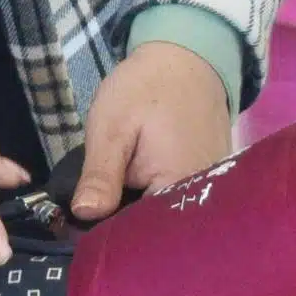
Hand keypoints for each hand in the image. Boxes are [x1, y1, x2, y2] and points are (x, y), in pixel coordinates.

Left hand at [72, 40, 231, 220]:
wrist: (186, 57)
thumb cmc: (146, 88)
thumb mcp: (112, 127)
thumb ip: (101, 175)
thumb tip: (83, 216)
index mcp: (178, 186)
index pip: (142, 234)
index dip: (111, 238)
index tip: (83, 236)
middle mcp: (205, 196)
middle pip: (158, 230)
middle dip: (126, 227)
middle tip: (95, 214)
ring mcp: (212, 189)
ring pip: (169, 218)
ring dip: (142, 214)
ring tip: (114, 204)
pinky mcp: (212, 179)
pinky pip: (181, 201)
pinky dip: (158, 200)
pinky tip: (138, 192)